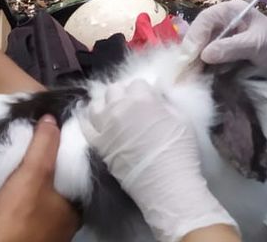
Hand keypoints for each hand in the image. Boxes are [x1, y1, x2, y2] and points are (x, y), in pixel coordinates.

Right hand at [0, 117, 78, 241]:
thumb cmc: (21, 212)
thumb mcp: (34, 170)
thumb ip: (44, 144)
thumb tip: (52, 119)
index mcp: (75, 212)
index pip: (78, 184)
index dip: (69, 168)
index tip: (56, 154)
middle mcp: (67, 229)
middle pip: (61, 199)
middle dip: (52, 185)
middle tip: (37, 165)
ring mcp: (49, 240)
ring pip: (47, 213)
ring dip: (38, 200)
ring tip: (25, 181)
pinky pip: (32, 224)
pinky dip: (26, 214)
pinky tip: (16, 205)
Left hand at [79, 81, 235, 241]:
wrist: (166, 183)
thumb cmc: (179, 151)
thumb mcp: (182, 119)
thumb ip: (167, 102)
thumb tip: (157, 94)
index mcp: (141, 98)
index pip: (137, 84)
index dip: (144, 91)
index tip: (149, 99)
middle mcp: (118, 108)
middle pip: (114, 90)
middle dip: (123, 94)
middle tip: (132, 106)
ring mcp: (104, 126)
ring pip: (96, 104)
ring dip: (104, 104)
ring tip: (112, 111)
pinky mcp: (97, 144)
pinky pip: (84, 125)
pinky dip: (86, 119)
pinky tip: (90, 118)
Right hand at [185, 1, 266, 97]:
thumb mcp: (259, 45)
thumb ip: (232, 47)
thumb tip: (205, 54)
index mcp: (231, 12)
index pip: (205, 20)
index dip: (194, 37)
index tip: (189, 57)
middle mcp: (223, 25)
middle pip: (197, 35)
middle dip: (188, 54)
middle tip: (181, 74)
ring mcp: (222, 41)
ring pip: (199, 50)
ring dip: (192, 65)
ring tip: (185, 80)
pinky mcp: (222, 58)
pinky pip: (205, 62)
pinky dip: (199, 71)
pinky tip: (195, 81)